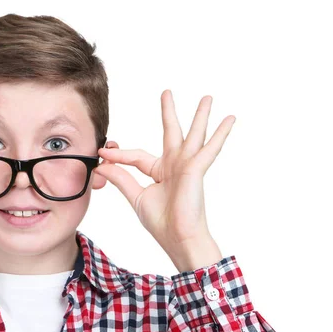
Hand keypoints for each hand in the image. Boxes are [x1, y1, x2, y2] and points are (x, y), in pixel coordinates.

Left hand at [94, 90, 235, 271]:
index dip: (118, 155)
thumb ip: (121, 178)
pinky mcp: (196, 169)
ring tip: (207, 98)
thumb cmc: (162, 223)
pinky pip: (209, 148)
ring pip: (193, 134)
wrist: (178, 239)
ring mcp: (187, 166)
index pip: (136, 156)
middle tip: (166, 92)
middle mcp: (174, 165)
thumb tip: (102, 164)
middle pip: (170, 132)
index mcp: (160, 172)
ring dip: (200, 116)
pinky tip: (230, 118)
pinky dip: (220, 133)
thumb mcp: (136, 197)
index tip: (102, 151)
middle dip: (168, 112)